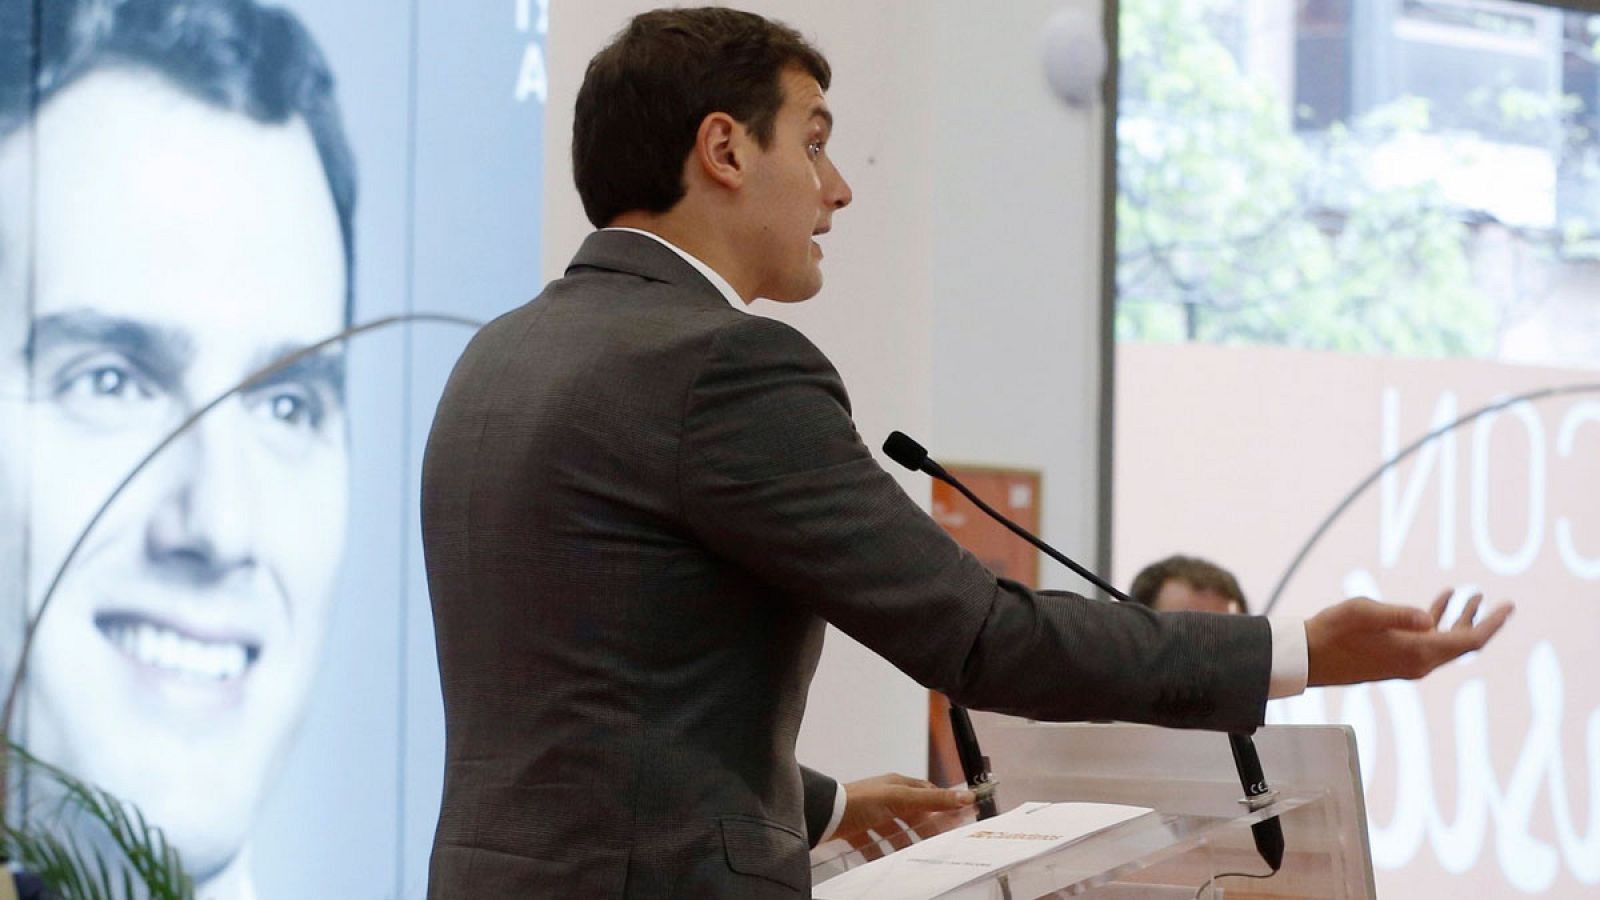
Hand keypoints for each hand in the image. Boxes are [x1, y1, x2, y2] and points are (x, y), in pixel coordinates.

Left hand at [834, 773, 975, 850]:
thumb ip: (931, 800)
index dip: (945, 805)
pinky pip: (874, 843)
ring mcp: (871, 814)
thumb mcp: (899, 800)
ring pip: (895, 830)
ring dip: (905, 843)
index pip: (928, 793)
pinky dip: (882, 853)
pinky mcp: (857, 830)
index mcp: (897, 785)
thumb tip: (965, 796)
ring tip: (916, 857)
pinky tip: (886, 863)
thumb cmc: (859, 802)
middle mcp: (885, 797)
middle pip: (913, 814)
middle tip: (940, 845)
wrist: (822, 814)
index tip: (961, 817)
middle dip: (926, 829)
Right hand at [1306, 590, 1512, 686]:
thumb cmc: (1330, 632)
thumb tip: (1428, 616)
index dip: (1492, 623)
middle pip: (1462, 644)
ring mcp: (1407, 664)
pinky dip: (1437, 623)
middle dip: (1482, 621)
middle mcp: (1418, 663)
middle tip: (1501, 602)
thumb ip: (1396, 614)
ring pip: (1445, 642)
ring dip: (1459, 619)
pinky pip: (1427, 642)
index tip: (1508, 606)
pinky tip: (1435, 605)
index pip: (1469, 641)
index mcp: (1416, 652)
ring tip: (1470, 596)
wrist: (1307, 658)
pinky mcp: (1394, 660)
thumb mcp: (1362, 613)